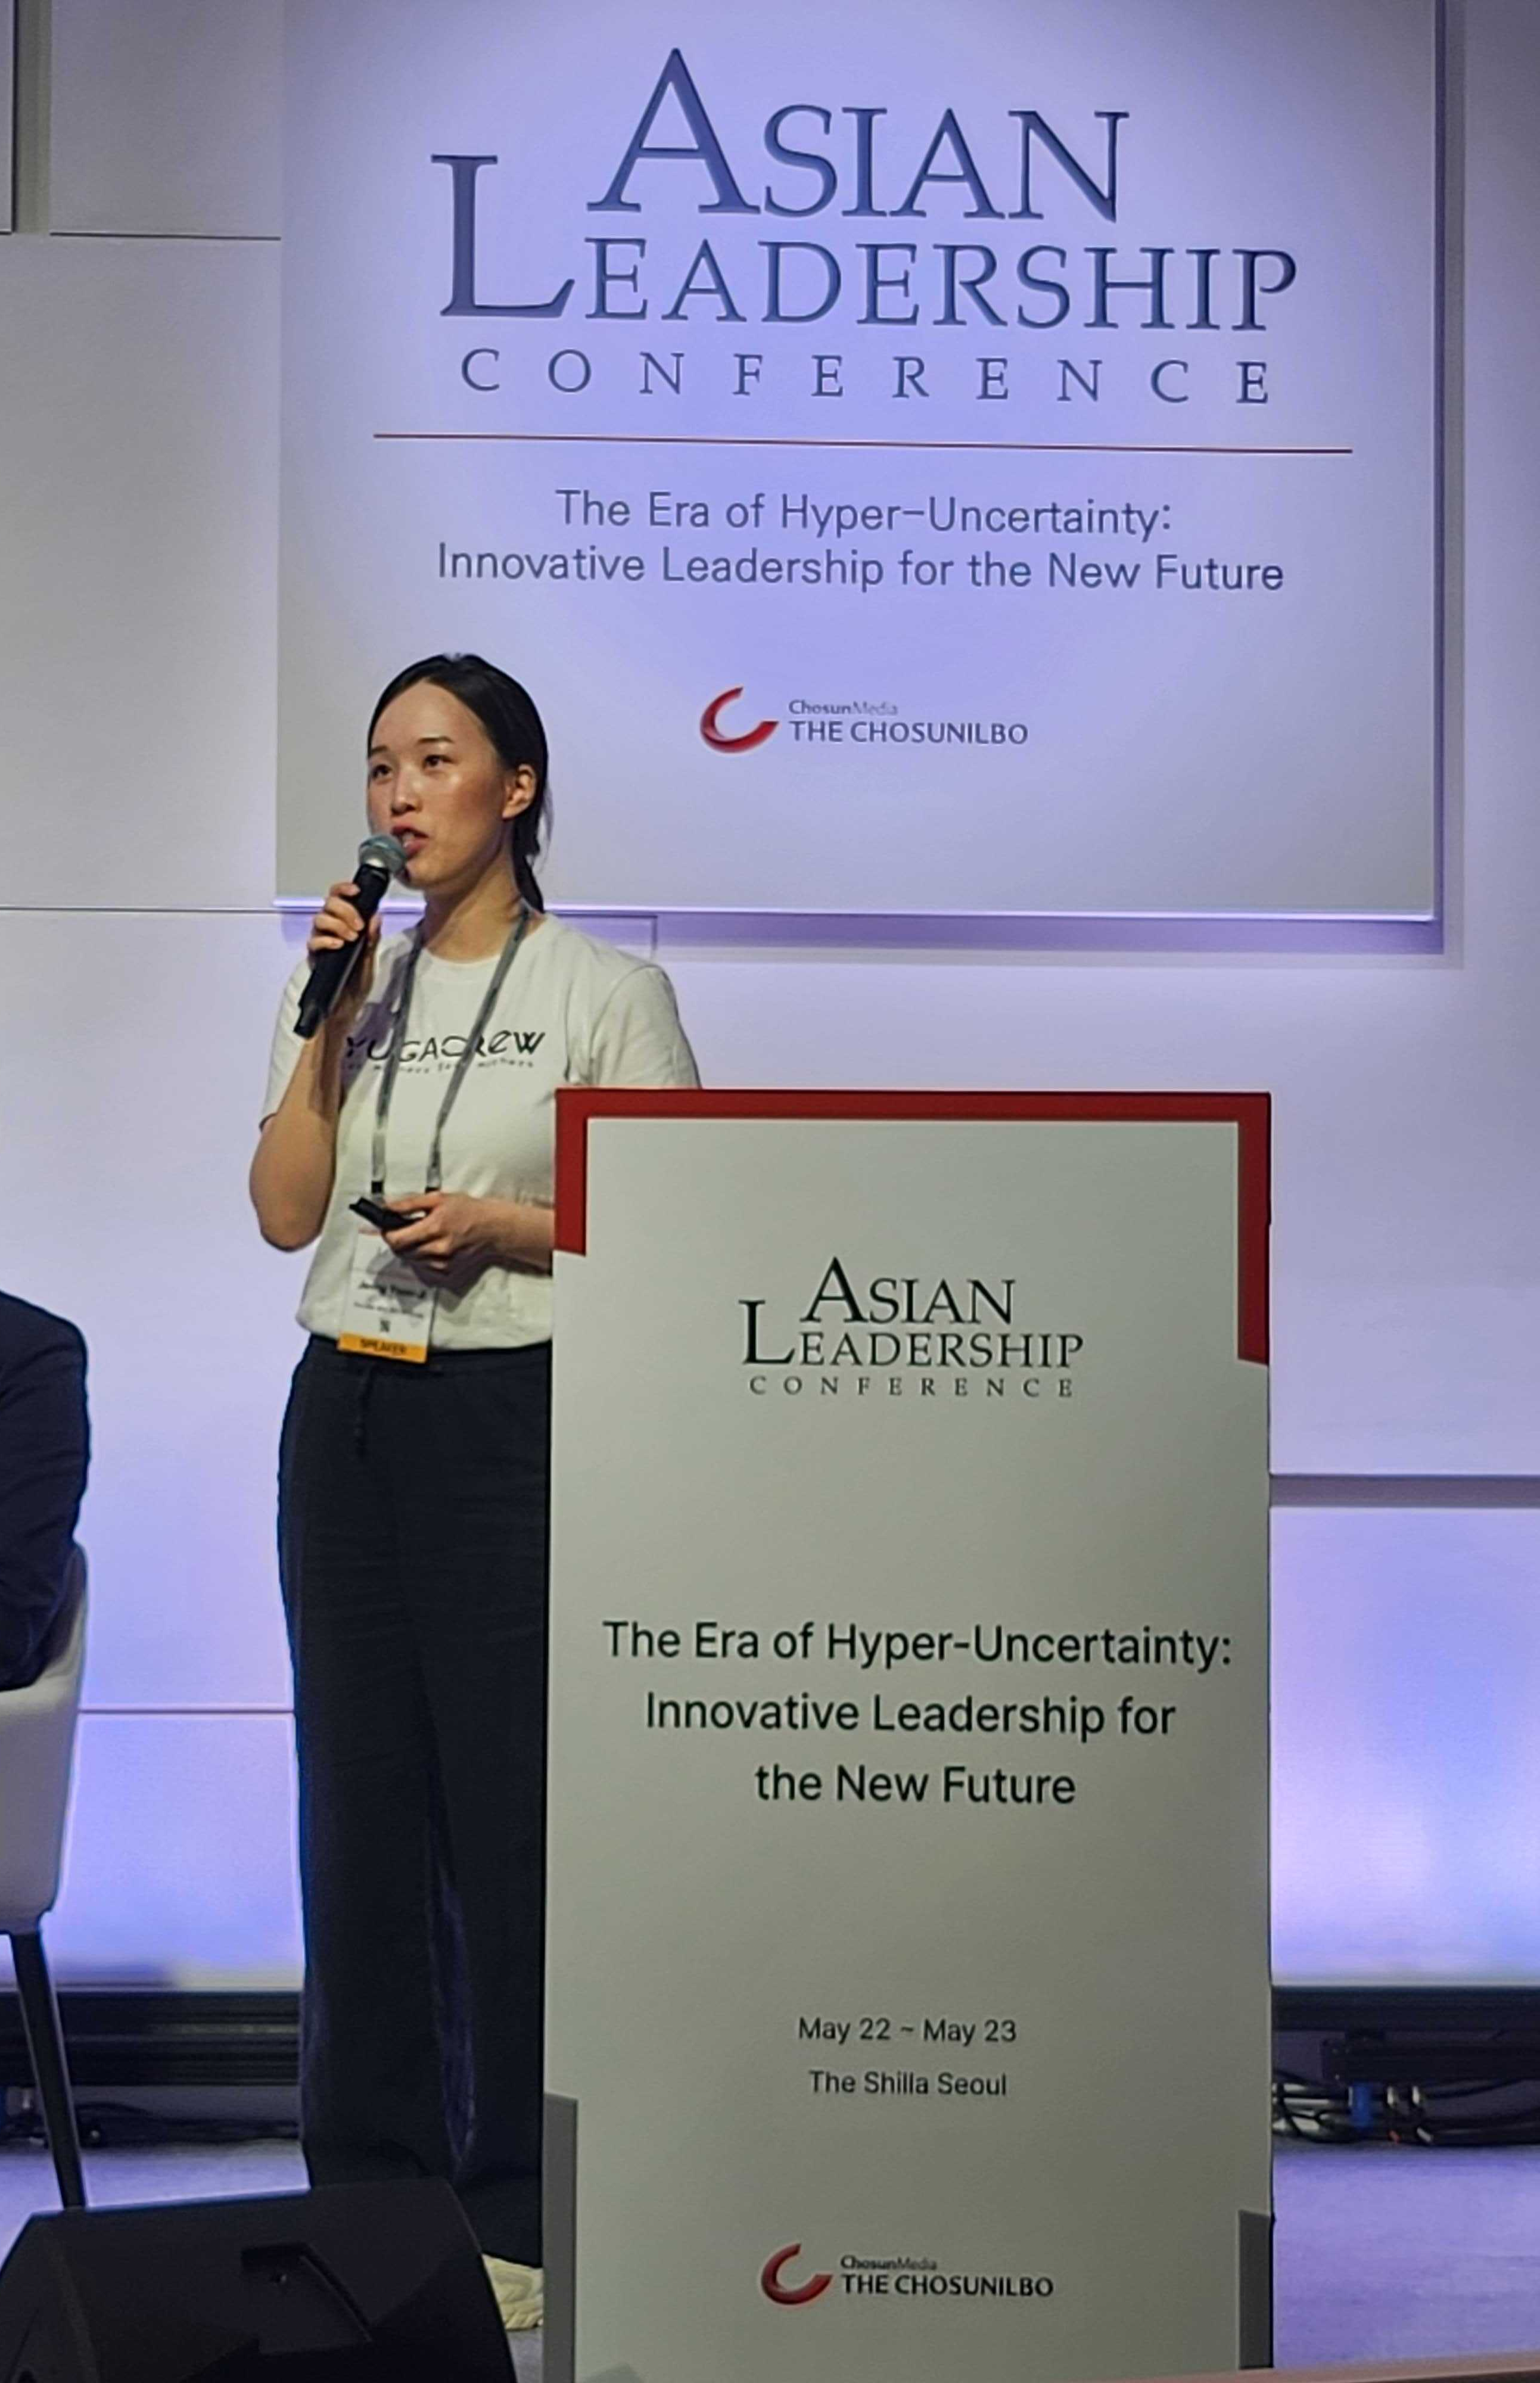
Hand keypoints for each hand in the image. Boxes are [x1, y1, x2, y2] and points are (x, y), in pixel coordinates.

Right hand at [307, 880, 380, 1025]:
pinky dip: (326, 940)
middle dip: (345, 910)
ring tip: (352, 939)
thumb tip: (377, 916)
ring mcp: (320, 942)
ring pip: (319, 919)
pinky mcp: (314, 956)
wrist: (347, 1006)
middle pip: (328, 904)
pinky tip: (338, 946)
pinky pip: (313, 941)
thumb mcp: (370, 958)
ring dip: (338, 924)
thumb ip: (372, 938)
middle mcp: (330, 929)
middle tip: (359, 925)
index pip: (338, 897)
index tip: (356, 890)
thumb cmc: (356, 982)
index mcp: (343, 924)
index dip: (344, 889)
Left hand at [382, 1191, 496, 1278]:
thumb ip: (409, 1203)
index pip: (397, 1240)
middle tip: (405, 1230)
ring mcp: (443, 1263)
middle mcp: (438, 1249)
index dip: (387, 1233)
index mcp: (434, 1228)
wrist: (492, 1229)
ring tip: (422, 1236)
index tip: (387, 1228)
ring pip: (411, 1260)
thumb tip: (387, 1207)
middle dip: (398, 1240)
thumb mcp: (437, 1198)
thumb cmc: (467, 1211)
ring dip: (410, 1249)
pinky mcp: (447, 1272)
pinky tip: (431, 1246)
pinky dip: (422, 1258)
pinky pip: (423, 1268)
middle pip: (401, 1252)